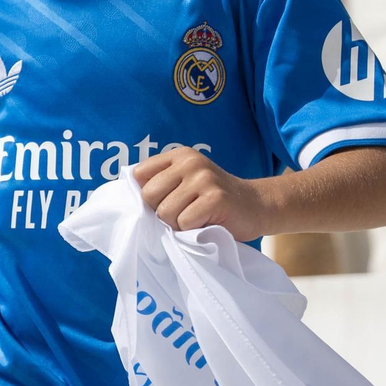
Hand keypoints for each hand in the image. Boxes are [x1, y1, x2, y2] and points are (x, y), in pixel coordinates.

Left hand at [132, 147, 275, 240]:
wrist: (257, 206)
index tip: (166, 201)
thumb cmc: (213, 200)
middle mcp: (190, 162)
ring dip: (177, 223)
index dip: (148, 196)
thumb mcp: (185, 183)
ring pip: (165, 212)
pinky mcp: (215, 198)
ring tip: (197, 217)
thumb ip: (160, 184)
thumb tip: (128, 201)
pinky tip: (208, 221)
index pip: (139, 175)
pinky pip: (184, 222)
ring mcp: (203, 178)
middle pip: (149, 196)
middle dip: (161, 212)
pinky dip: (192, 229)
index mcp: (179, 156)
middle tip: (184, 212)